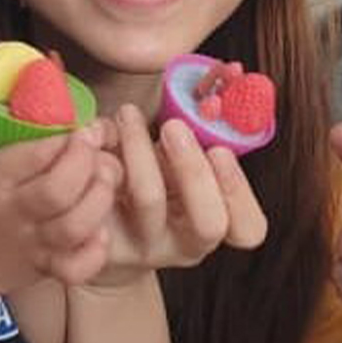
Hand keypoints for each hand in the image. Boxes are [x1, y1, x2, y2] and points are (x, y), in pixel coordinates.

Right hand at [0, 94, 120, 296]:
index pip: (34, 157)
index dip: (65, 139)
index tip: (78, 125)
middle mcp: (14, 215)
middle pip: (61, 191)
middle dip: (88, 163)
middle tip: (98, 144)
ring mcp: (33, 245)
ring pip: (76, 226)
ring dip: (100, 198)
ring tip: (107, 176)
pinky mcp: (46, 269)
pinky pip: (79, 266)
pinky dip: (96, 249)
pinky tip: (100, 227)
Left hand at [90, 104, 267, 286]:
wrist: (93, 225)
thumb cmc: (148, 180)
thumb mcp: (177, 163)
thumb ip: (199, 138)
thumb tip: (214, 94)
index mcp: (211, 225)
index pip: (248, 229)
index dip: (239, 191)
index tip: (220, 149)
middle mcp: (183, 245)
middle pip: (208, 223)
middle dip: (196, 169)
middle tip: (173, 126)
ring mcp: (142, 248)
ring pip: (151, 201)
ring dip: (142, 148)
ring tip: (127, 114)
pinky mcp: (98, 237)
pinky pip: (102, 198)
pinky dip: (97, 157)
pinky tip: (93, 136)